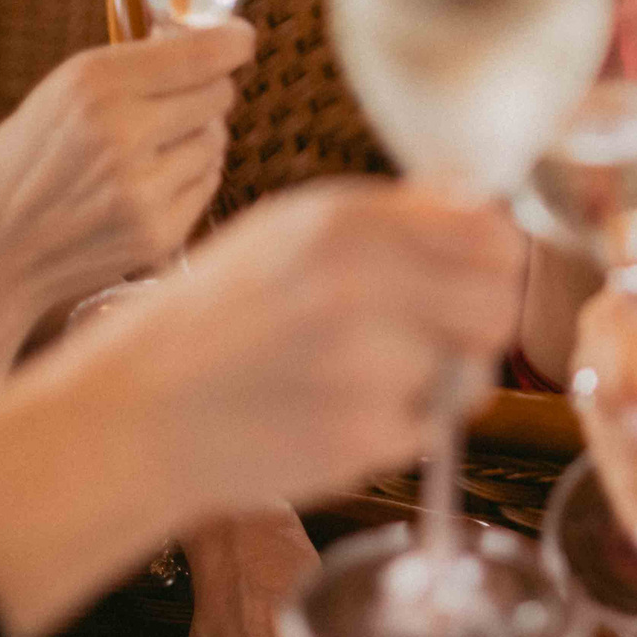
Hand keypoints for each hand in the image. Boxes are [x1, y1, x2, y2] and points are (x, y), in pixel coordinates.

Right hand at [0, 25, 254, 326]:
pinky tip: (146, 185)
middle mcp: (122, 132)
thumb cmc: (25, 160)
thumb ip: (136, 67)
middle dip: (204, 92)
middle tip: (172, 103)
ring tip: (148, 151)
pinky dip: (189, 178)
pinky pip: (208, 183)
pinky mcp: (158, 232)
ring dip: (196, 139)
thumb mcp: (61, 92)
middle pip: (219, 94)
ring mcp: (143, 188)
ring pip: (218, 140)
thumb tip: (216, 42)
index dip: (233, 41)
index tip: (239, 39)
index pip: (204, 52)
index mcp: (93, 83)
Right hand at [0, 181, 529, 636]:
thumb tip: (483, 199)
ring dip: (443, 382)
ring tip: (370, 378)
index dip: (493, 260)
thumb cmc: (216, 317)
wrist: (135, 413)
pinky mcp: (363, 437)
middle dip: (477, 324)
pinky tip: (342, 415)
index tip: (471, 277)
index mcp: (348, 222)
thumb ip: (393, 213)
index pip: (493, 235)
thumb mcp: (289, 229)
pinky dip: (403, 431)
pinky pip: (433, 431)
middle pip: (501, 304)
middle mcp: (363, 284)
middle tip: (430, 336)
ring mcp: (366, 364)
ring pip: (475, 372)